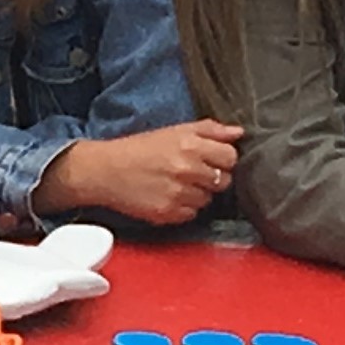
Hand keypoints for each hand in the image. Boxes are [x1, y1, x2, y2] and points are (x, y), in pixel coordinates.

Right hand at [37, 121, 243, 223]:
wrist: (106, 171)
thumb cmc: (139, 149)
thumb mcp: (175, 131)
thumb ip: (210, 130)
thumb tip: (238, 132)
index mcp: (190, 146)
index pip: (230, 157)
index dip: (223, 158)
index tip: (212, 159)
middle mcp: (187, 170)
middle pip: (224, 180)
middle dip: (212, 176)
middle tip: (192, 171)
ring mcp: (178, 194)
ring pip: (208, 199)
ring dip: (198, 193)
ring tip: (177, 183)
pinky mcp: (168, 213)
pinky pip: (192, 214)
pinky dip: (184, 207)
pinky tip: (169, 195)